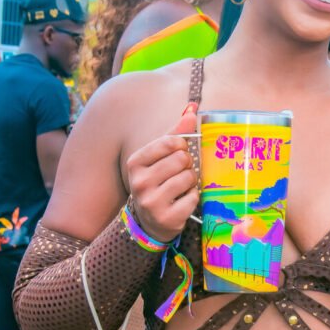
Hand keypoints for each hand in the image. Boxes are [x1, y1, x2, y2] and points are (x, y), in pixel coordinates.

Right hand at [126, 105, 198, 242]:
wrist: (149, 221)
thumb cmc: (157, 181)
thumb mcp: (159, 156)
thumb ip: (175, 133)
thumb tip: (192, 108)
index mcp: (135, 162)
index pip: (171, 142)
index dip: (181, 146)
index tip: (178, 153)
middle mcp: (140, 182)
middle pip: (182, 159)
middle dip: (187, 165)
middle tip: (179, 173)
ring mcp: (152, 202)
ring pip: (189, 178)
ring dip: (191, 181)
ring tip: (181, 187)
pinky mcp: (167, 218)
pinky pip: (193, 198)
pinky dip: (193, 198)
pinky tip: (182, 201)